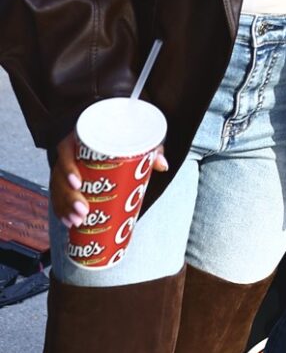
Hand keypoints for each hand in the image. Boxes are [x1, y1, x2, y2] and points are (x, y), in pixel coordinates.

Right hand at [50, 132, 167, 229]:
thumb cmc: (118, 134)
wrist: (108, 130)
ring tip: (77, 221)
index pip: (66, 152)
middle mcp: (70, 153)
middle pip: (60, 176)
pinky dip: (62, 210)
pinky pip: (58, 196)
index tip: (77, 183)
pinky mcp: (65, 180)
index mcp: (80, 139)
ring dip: (65, 207)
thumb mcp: (134, 137)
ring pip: (57, 189)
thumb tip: (162, 164)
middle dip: (69, 197)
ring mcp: (65, 168)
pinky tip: (69, 222)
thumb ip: (149, 148)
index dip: (68, 168)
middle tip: (83, 211)